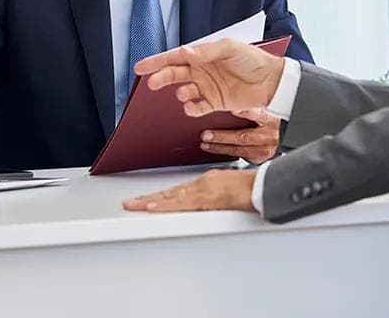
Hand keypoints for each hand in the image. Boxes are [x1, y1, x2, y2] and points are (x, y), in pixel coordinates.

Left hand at [123, 169, 257, 212]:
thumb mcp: (227, 186)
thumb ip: (214, 192)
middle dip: (148, 199)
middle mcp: (199, 185)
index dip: (159, 196)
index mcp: (204, 183)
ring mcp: (200, 191)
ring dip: (151, 202)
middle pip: (169, 193)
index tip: (145, 200)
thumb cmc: (248, 187)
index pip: (176, 191)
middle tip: (130, 203)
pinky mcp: (204, 198)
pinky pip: (181, 203)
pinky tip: (153, 206)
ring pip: (170, 197)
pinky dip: (166, 204)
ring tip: (134, 205)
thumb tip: (206, 198)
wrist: (258, 187)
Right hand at [135, 39, 284, 115]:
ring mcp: (207, 87)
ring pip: (183, 92)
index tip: (141, 66)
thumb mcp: (230, 49)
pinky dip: (191, 108)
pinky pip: (196, 107)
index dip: (157, 62)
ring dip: (180, 93)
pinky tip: (192, 106)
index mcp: (202, 55)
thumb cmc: (254, 60)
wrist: (272, 81)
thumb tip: (186, 51)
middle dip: (161, 78)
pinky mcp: (214, 102)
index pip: (175, 57)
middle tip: (152, 83)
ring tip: (185, 93)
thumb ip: (206, 52)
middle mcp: (201, 71)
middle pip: (174, 74)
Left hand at [202, 108, 279, 163]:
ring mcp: (262, 150)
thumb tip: (232, 107)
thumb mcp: (267, 115)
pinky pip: (239, 156)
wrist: (284, 143)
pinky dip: (225, 153)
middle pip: (243, 137)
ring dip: (219, 148)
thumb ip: (252, 112)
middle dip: (222, 136)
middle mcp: (266, 137)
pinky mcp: (258, 159)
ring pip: (238, 150)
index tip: (231, 110)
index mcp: (270, 121)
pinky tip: (214, 150)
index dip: (245, 113)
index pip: (258, 115)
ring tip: (205, 144)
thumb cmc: (272, 127)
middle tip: (206, 135)